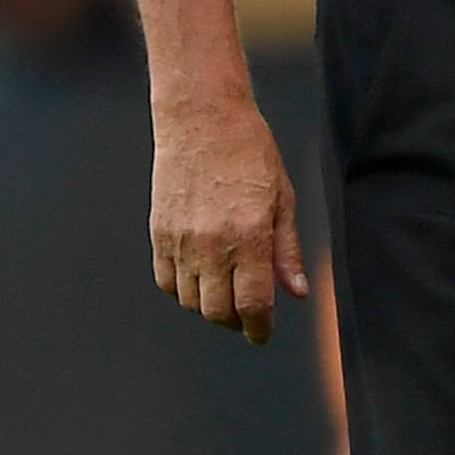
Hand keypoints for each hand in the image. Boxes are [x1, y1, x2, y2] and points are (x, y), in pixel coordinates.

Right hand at [149, 95, 308, 345]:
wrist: (201, 119)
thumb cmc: (249, 152)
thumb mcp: (283, 199)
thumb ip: (287, 251)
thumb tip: (296, 291)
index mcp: (248, 237)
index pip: (252, 304)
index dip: (259, 328)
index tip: (262, 334)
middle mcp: (210, 245)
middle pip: (218, 310)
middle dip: (236, 321)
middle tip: (249, 315)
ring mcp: (179, 241)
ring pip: (190, 301)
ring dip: (210, 307)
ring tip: (227, 294)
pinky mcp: (158, 233)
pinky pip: (166, 281)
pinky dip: (182, 290)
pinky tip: (200, 280)